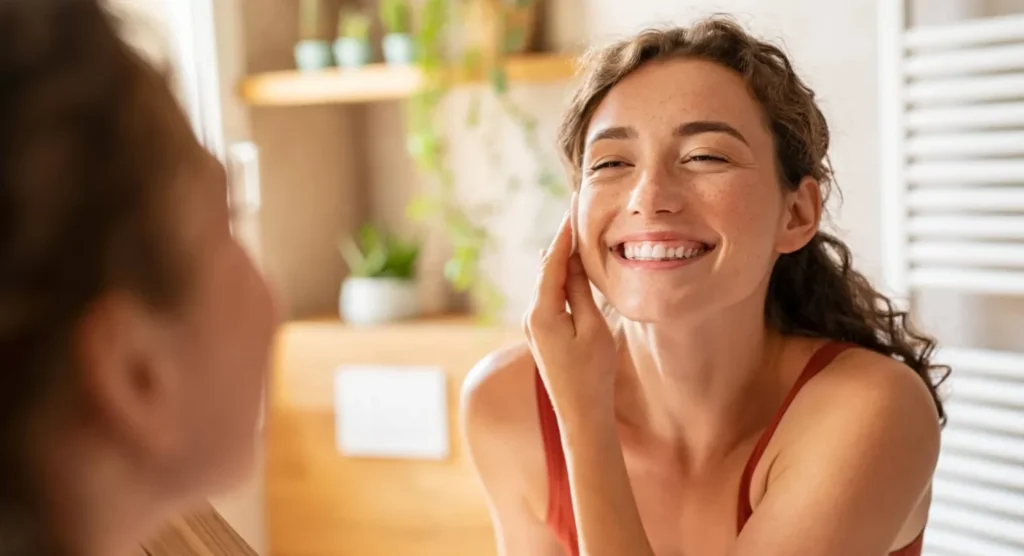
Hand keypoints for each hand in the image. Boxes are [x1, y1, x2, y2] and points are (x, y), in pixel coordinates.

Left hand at [523, 197, 616, 422]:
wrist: (580, 415)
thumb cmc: (592, 375)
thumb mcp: (593, 329)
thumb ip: (580, 292)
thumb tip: (570, 261)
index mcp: (542, 312)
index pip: (552, 261)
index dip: (564, 232)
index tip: (572, 206)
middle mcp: (531, 316)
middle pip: (546, 268)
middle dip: (561, 241)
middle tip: (574, 210)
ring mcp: (534, 326)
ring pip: (547, 283)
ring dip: (560, 259)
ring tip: (573, 230)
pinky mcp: (542, 334)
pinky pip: (550, 297)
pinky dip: (560, 278)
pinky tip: (567, 266)